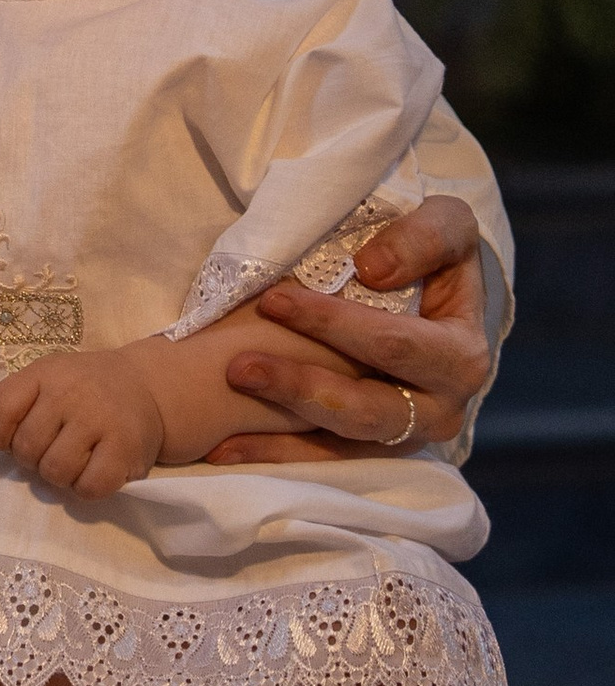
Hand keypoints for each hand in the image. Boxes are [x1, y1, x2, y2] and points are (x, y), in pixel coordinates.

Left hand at [0, 344, 163, 496]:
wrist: (145, 386)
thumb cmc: (83, 387)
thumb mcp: (44, 382)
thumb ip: (7, 405)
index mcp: (44, 374)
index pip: (0, 407)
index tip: (9, 441)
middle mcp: (70, 393)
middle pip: (27, 448)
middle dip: (32, 459)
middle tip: (50, 450)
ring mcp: (99, 420)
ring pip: (55, 471)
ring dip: (59, 476)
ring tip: (72, 460)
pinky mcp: (125, 448)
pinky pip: (89, 487)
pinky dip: (86, 488)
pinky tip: (93, 471)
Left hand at [206, 195, 491, 464]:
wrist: (437, 295)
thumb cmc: (434, 252)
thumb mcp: (449, 225)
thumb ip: (425, 237)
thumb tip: (372, 269)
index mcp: (460, 355)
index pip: (393, 344)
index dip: (332, 325)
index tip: (273, 301)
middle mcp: (441, 408)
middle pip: (367, 409)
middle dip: (301, 387)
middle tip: (238, 367)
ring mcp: (408, 434)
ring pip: (344, 443)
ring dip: (281, 432)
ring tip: (225, 417)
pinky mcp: (376, 449)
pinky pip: (325, 460)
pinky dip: (276, 455)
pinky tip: (225, 448)